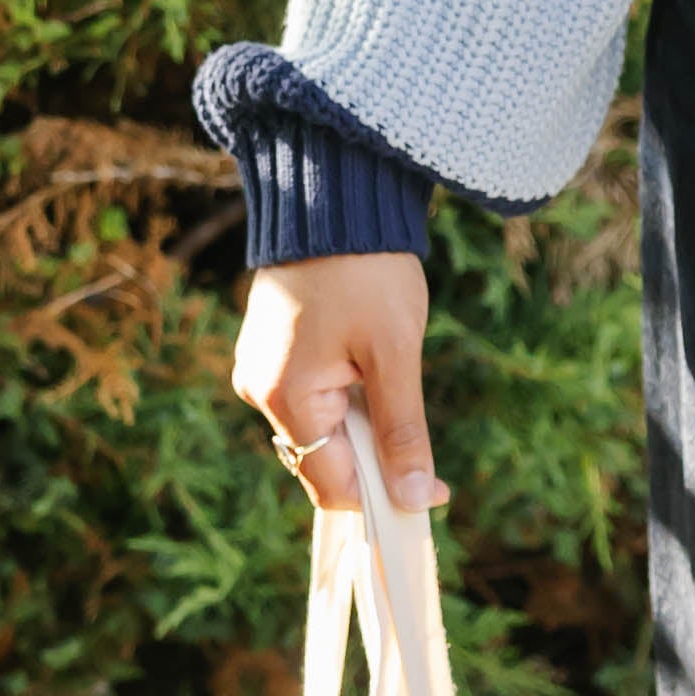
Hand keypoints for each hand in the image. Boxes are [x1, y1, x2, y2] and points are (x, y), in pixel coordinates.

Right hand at [234, 250, 445, 515]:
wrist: (333, 196)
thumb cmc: (367, 271)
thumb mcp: (395, 355)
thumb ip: (402, 432)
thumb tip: (415, 498)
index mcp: (284, 398)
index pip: (331, 484)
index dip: (384, 499)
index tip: (435, 496)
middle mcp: (259, 390)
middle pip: (321, 460)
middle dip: (375, 464)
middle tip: (430, 455)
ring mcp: (260, 368)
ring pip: (318, 429)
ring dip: (362, 429)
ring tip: (397, 390)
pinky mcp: (270, 349)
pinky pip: (310, 397)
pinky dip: (345, 401)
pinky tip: (373, 374)